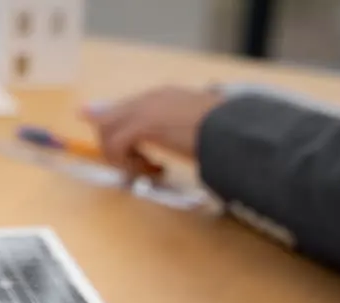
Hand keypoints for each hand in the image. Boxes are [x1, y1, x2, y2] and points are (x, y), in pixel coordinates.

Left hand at [83, 87, 223, 172]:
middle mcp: (149, 98)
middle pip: (107, 120)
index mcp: (163, 96)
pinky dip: (129, 164)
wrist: (233, 129)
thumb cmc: (224, 133)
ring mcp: (144, 109)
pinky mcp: (142, 124)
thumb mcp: (196, 130)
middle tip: (144, 166)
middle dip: (117, 149)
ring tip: (151, 169)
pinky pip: (116, 147)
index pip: (124, 112)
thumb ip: (176, 133)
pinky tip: (155, 169)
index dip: (125, 139)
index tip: (144, 159)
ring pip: (106, 132)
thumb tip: (153, 144)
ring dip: (122, 158)